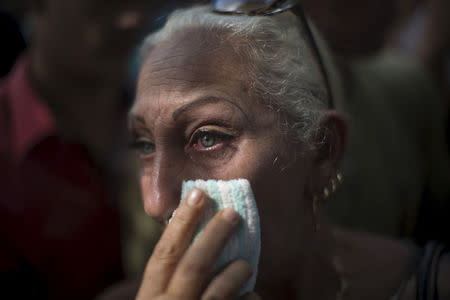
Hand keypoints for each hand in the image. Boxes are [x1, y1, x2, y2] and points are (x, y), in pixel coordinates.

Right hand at [136, 189, 258, 299]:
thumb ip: (166, 277)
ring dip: (236, 272)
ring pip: (219, 292)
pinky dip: (248, 298)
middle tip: (232, 214)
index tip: (198, 193)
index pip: (164, 253)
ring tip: (243, 265)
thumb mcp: (156, 299)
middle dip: (215, 236)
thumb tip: (184, 234)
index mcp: (150, 297)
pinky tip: (251, 294)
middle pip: (194, 266)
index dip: (182, 221)